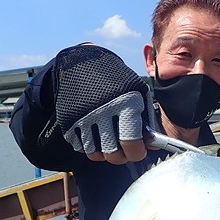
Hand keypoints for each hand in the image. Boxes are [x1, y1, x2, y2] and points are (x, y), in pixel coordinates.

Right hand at [54, 45, 153, 163]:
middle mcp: (103, 111)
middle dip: (122, 157)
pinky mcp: (68, 122)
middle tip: (125, 151)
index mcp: (125, 103)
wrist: (83, 63)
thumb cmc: (115, 80)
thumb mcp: (137, 92)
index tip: (139, 151)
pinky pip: (80, 148)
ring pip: (95, 154)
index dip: (137, 153)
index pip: (132, 143)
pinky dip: (89, 147)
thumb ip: (146, 120)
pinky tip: (96, 136)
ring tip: (110, 143)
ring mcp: (83, 118)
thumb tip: (152, 147)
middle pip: (113, 154)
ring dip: (105, 154)